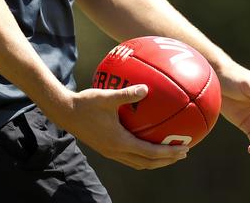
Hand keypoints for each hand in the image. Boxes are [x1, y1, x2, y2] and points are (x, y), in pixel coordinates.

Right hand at [48, 85, 189, 169]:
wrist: (65, 112)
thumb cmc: (85, 103)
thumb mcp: (106, 96)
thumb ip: (127, 94)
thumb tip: (147, 88)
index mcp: (119, 142)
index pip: (150, 153)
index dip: (169, 153)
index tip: (184, 150)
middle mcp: (116, 151)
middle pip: (147, 163)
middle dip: (167, 160)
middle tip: (183, 153)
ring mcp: (110, 151)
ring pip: (138, 163)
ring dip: (155, 160)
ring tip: (169, 152)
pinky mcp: (106, 148)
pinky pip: (130, 157)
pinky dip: (143, 155)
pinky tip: (146, 141)